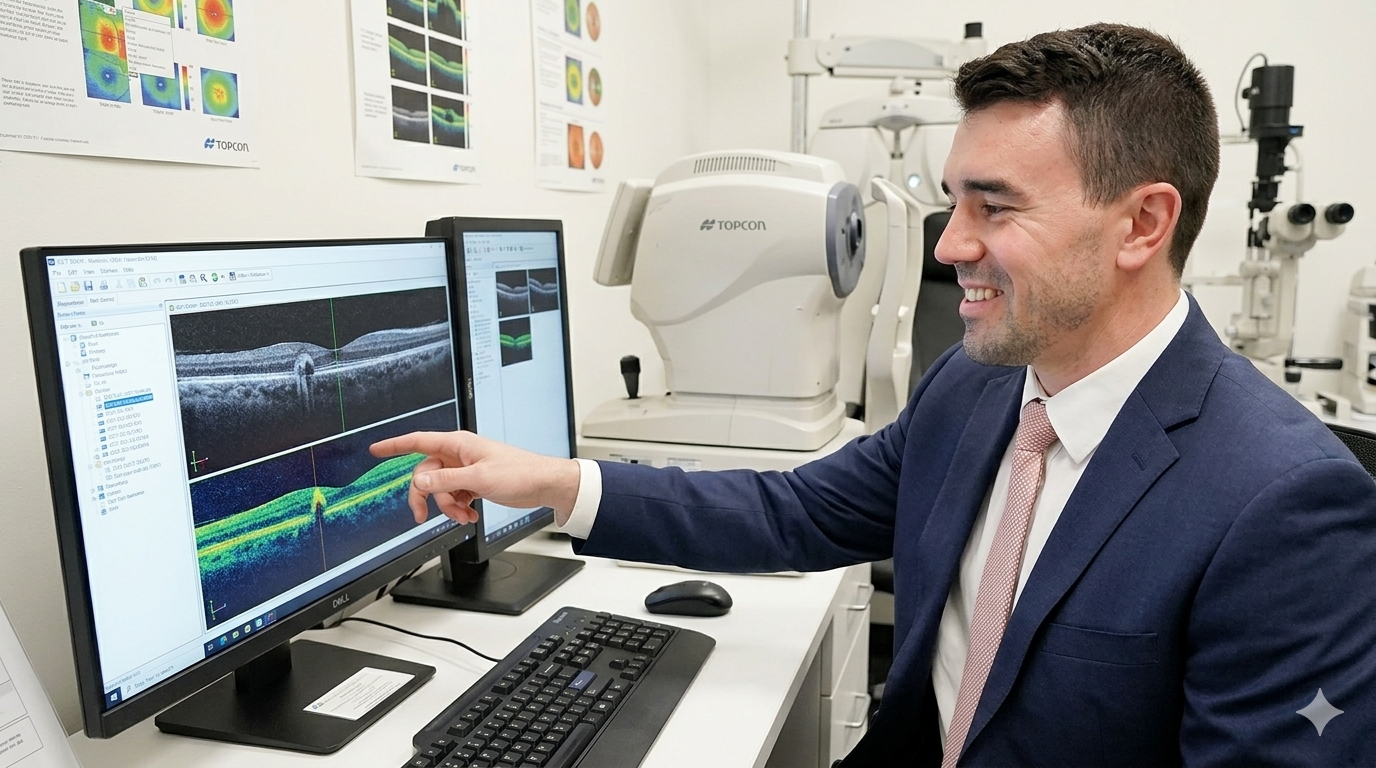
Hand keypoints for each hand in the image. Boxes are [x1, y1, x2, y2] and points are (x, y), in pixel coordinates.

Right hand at [369, 431, 580, 524]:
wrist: (543, 485)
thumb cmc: (519, 473)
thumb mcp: (478, 479)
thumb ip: (446, 482)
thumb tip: (419, 483)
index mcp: (458, 445)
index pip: (418, 441)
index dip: (394, 445)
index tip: (375, 449)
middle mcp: (459, 455)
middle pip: (426, 475)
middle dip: (427, 497)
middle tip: (423, 516)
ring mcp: (466, 469)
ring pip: (440, 489)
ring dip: (448, 507)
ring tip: (464, 516)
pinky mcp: (474, 483)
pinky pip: (454, 496)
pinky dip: (459, 508)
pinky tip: (471, 515)